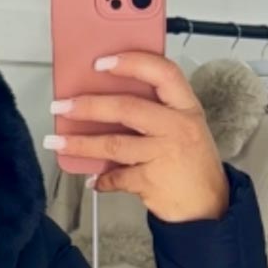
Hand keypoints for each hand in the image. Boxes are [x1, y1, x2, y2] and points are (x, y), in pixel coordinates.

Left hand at [44, 51, 230, 223]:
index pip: (162, 72)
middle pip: (127, 108)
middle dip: (89, 106)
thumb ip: (157, 111)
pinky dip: (102, 180)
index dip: (131, 63)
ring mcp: (164, 154)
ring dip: (81, 144)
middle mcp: (177, 127)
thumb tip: (109, 100)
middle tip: (63, 106)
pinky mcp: (151, 181)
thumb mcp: (186, 126)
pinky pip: (117, 178)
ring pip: (113, 144)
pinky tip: (94, 180)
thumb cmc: (193, 163)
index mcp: (186, 107)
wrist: (209, 205)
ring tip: (58, 142)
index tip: (101, 62)